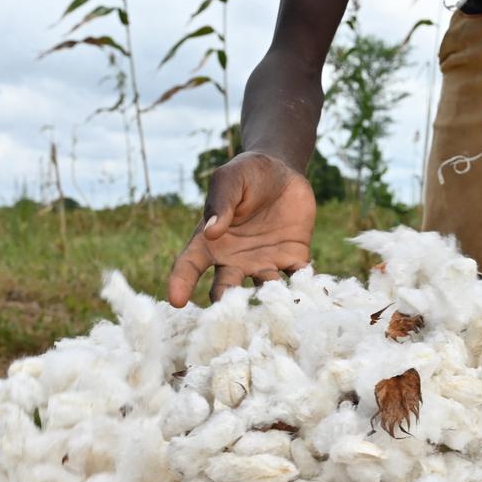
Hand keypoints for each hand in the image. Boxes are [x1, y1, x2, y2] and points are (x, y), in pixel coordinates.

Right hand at [168, 151, 315, 306]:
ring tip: (273, 300)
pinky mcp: (293, 259)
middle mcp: (235, 260)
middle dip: (226, 299)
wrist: (283, 173)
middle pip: (226, 287)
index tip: (176, 301)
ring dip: (269, 297)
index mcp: (210, 243)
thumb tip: (212, 231)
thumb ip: (220, 203)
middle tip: (227, 308)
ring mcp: (264, 263)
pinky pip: (298, 277)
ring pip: (264, 288)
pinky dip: (303, 286)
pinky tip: (306, 291)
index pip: (189, 265)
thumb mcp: (229, 180)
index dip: (180, 283)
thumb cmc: (246, 175)